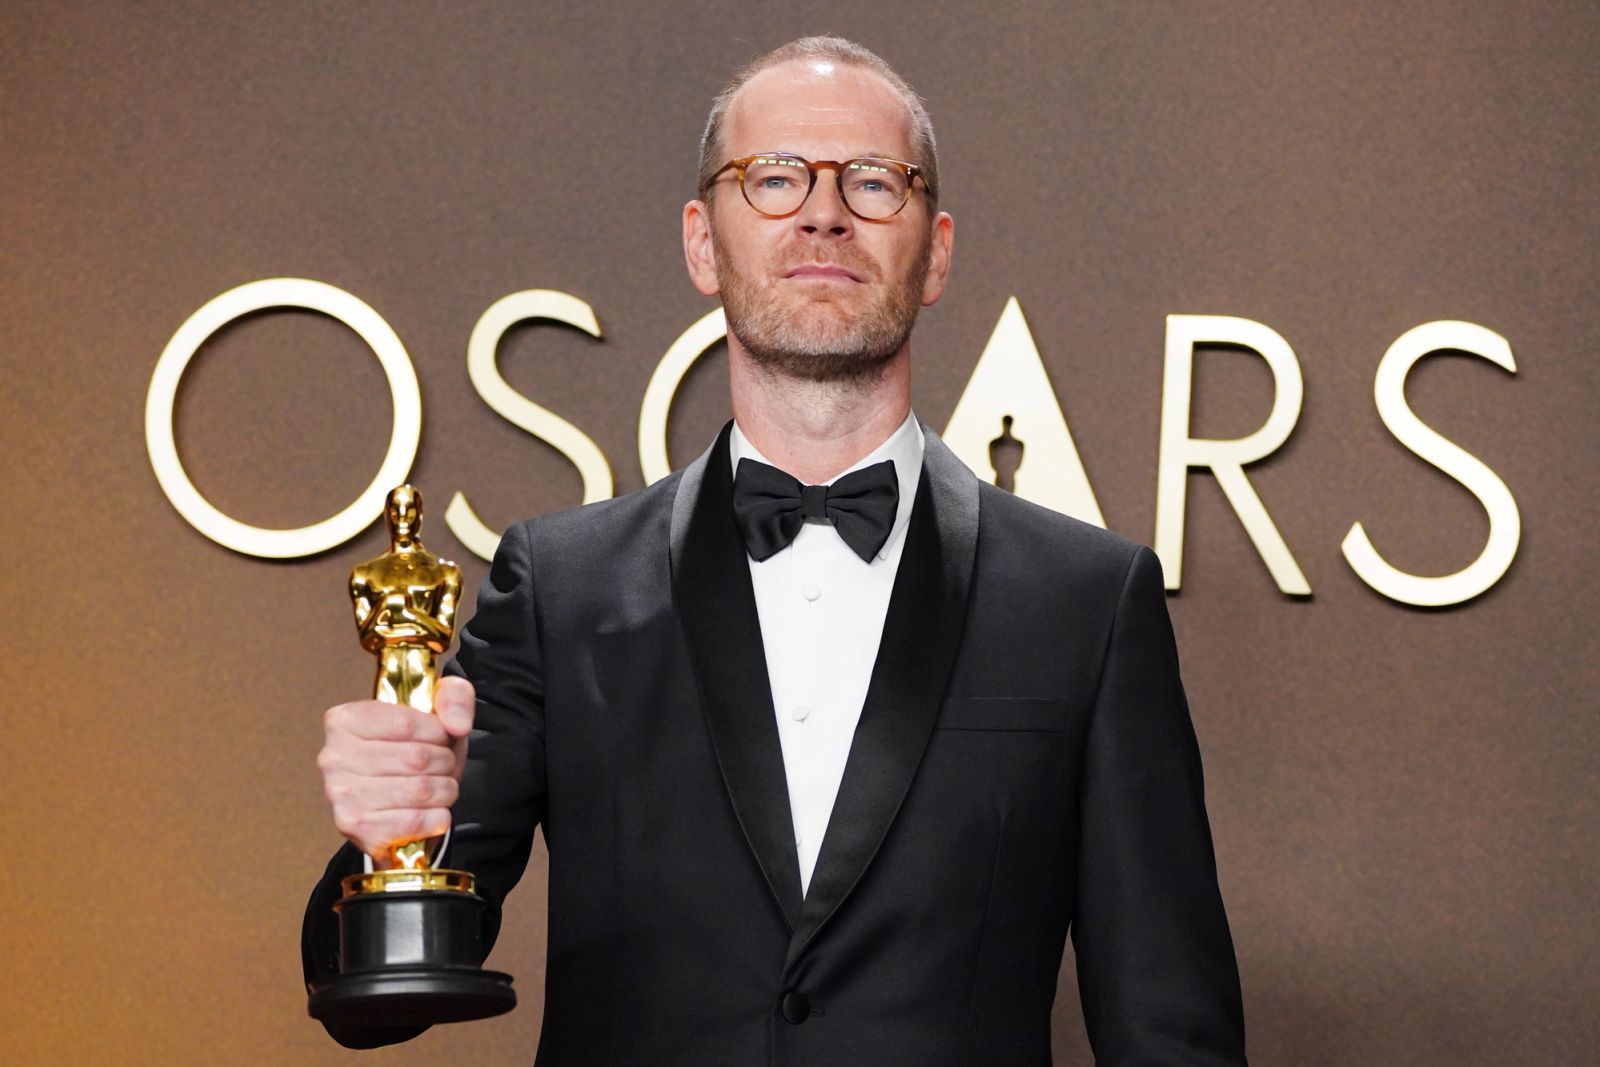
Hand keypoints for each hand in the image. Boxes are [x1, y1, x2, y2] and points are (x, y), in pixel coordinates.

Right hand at [318, 676, 474, 864]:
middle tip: (443, 765)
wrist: (403, 799)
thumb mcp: (438, 710)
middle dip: (445, 763)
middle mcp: (334, 757)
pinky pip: (414, 822)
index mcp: (344, 720)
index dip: (438, 732)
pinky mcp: (356, 828)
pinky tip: (431, 811)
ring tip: (439, 786)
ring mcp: (341, 795)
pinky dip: (436, 817)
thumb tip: (457, 725)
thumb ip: (454, 697)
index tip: (441, 737)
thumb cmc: (417, 750)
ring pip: (420, 790)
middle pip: (415, 759)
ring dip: (444, 790)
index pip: (406, 723)